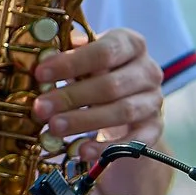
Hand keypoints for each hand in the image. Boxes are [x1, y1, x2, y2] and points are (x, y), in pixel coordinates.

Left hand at [32, 27, 163, 147]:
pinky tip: (82, 151)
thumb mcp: (84, 58)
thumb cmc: (97, 71)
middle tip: (40, 108)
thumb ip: (67, 55)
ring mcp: (154, 100)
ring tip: (54, 128)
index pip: (104, 51)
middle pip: (110, 85)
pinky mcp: (155, 128)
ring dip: (84, 122)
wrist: (125, 99)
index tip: (40, 74)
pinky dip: (107, 147)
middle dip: (71, 98)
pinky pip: (134, 141)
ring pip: (121, 111)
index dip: (71, 63)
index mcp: (130, 43)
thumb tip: (40, 59)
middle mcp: (148, 70)